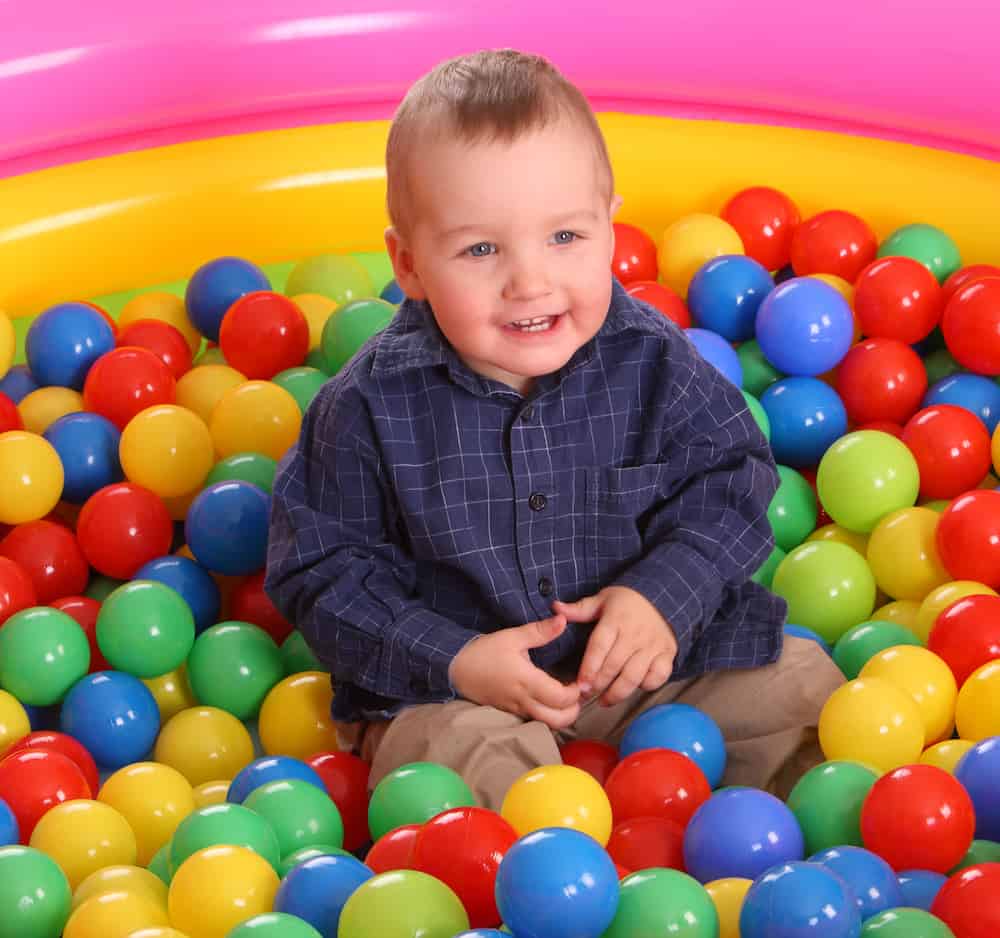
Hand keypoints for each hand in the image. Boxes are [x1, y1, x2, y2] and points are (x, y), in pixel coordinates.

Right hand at [448, 613, 581, 728]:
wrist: (456, 668)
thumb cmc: (484, 652)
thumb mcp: (512, 637)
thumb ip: (540, 631)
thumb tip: (563, 620)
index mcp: (526, 681)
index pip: (561, 698)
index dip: (575, 692)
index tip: (578, 680)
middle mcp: (523, 701)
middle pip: (558, 720)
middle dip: (573, 711)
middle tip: (576, 694)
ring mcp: (516, 710)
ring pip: (546, 725)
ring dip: (561, 715)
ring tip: (564, 698)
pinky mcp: (510, 713)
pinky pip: (534, 721)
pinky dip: (547, 716)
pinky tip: (547, 700)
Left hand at [553, 586, 676, 706]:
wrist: (662, 596)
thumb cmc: (627, 601)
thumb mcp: (602, 599)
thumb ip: (579, 609)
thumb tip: (555, 607)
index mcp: (616, 619)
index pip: (599, 647)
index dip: (589, 668)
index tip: (580, 684)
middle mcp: (635, 634)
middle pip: (614, 665)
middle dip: (599, 684)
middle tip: (587, 694)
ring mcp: (653, 645)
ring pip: (634, 676)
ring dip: (618, 692)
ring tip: (604, 700)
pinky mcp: (667, 654)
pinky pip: (658, 676)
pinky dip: (646, 686)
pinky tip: (633, 688)